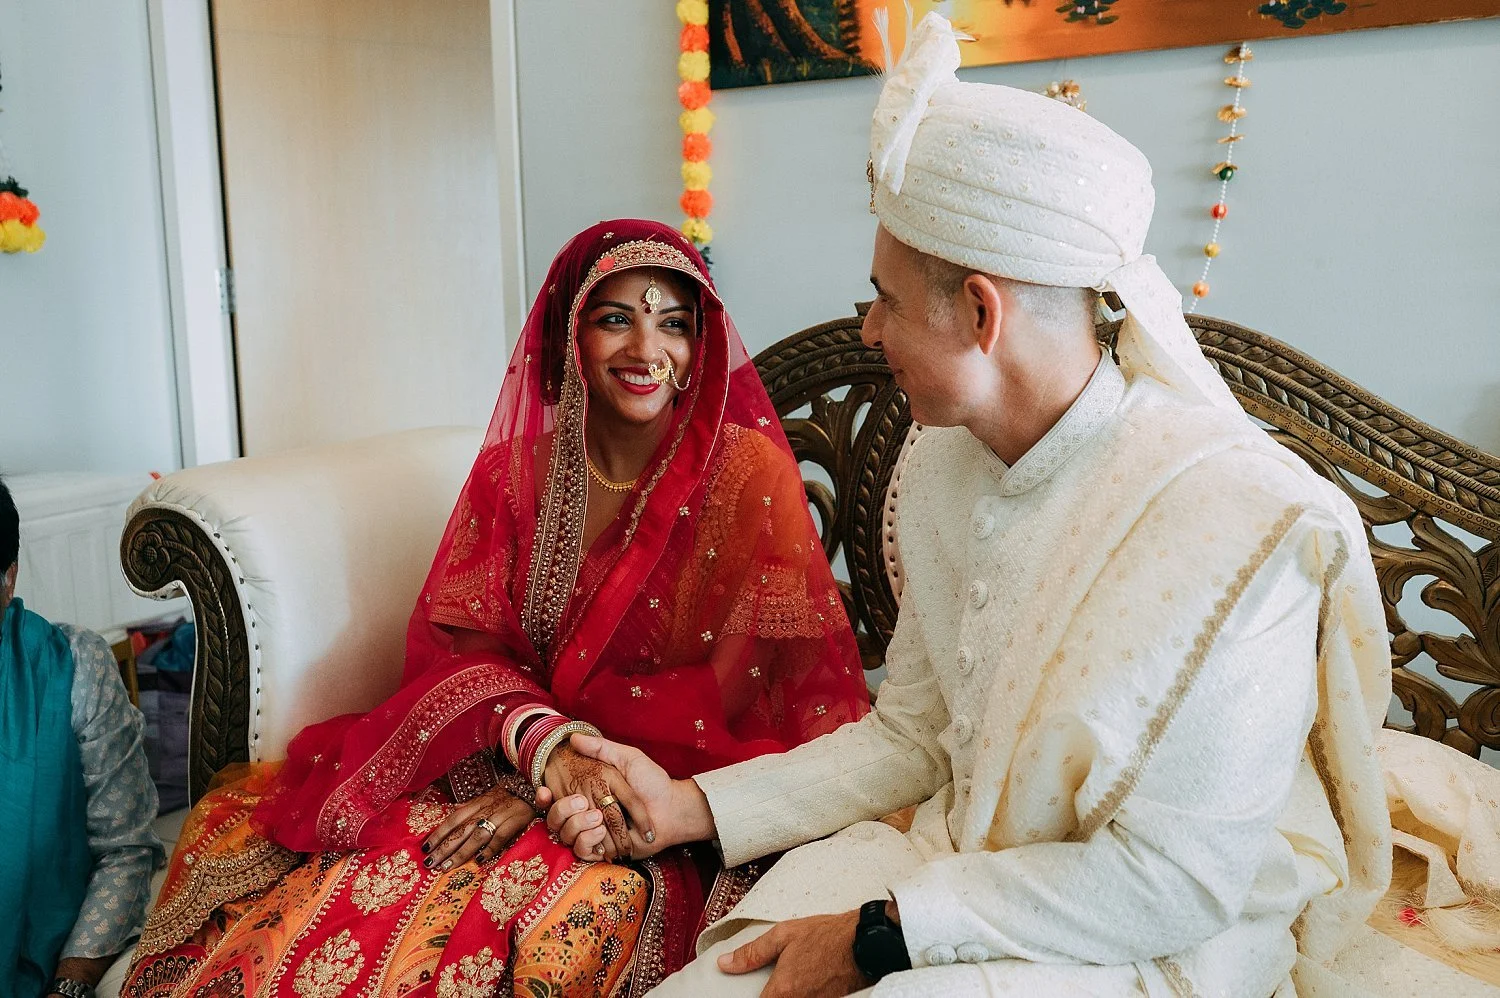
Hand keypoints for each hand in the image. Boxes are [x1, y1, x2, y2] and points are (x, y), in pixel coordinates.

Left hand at [422, 783, 540, 870]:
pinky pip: (500, 836)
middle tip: (430, 863)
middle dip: (443, 847)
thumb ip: (469, 807)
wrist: (533, 786)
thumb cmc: (508, 795)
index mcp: (476, 803)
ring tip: (447, 866)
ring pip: (476, 835)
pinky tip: (479, 860)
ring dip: (461, 852)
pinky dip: (490, 848)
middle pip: (461, 830)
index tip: (425, 848)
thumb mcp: (486, 797)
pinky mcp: (515, 821)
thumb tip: (451, 812)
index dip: (438, 833)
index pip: (453, 819)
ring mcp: (500, 815)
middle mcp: (485, 809)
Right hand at [543, 741, 648, 860]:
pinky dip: (589, 841)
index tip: (544, 790)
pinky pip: (581, 851)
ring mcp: (593, 833)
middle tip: (582, 802)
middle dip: (563, 811)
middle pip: (555, 818)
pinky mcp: (603, 850)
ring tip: (599, 817)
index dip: (543, 798)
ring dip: (578, 825)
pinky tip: (601, 832)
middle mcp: (586, 814)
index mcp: (588, 793)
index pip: (555, 797)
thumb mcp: (627, 758)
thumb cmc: (652, 782)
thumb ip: (602, 749)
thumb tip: (574, 738)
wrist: (671, 808)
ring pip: (565, 835)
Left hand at [718, 910, 869, 997]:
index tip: (753, 991)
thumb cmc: (829, 935)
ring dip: (790, 994)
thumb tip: (727, 963)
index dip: (752, 997)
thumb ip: (752, 952)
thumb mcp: (784, 934)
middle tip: (778, 979)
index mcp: (783, 990)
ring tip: (795, 977)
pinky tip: (808, 981)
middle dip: (773, 994)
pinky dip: (804, 994)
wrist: (866, 941)